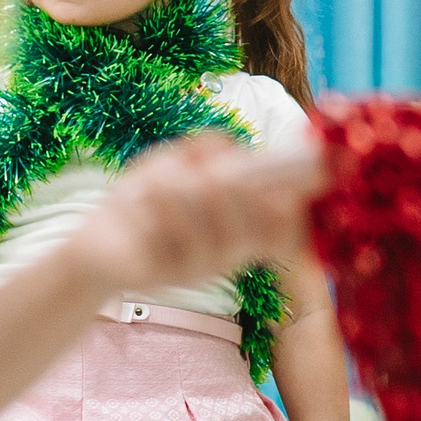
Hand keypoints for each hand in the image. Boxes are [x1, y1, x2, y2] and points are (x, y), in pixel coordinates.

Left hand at [71, 134, 317, 295]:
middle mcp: (232, 253)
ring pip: (215, 210)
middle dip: (230, 181)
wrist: (94, 245)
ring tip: (157, 186)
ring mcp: (204, 268)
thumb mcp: (170, 165)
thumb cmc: (140, 204)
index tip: (325, 165)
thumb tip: (229, 145)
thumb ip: (203, 150)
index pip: (289, 218)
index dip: (308, 191)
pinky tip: (142, 201)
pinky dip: (156, 202)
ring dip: (181, 187)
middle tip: (203, 174)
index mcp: (241, 230)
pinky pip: (176, 227)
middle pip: (258, 209)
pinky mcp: (173, 275)